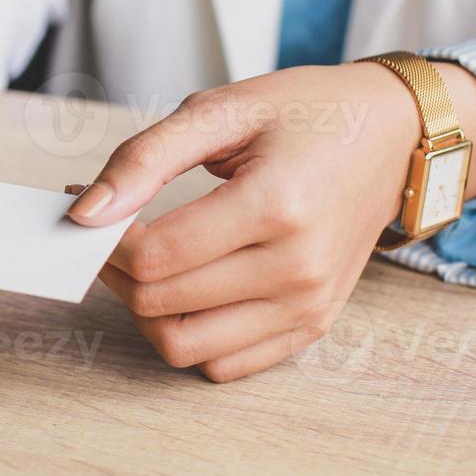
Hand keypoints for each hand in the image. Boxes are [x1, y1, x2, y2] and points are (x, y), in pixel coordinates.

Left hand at [66, 62, 475, 381]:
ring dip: (142, 309)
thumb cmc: (306, 114)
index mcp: (276, 207)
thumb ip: (145, 158)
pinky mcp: (311, 327)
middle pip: (160, 303)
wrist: (391, 136)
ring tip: (142, 261)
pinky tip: (183, 288)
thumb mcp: (221, 110)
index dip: (103, 239)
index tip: (90, 207)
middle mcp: (297, 268)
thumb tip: (84, 212)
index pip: (155, 256)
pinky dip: (186, 334)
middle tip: (107, 228)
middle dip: (113, 268)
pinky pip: (222, 364)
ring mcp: (308, 306)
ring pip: (183, 346)